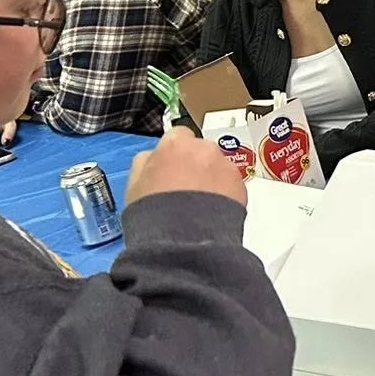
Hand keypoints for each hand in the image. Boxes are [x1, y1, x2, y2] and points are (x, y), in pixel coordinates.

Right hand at [125, 126, 246, 207]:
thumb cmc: (154, 214)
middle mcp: (205, 149)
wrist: (183, 240)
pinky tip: (212, 212)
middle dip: (195, 165)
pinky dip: (225, 194)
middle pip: (201, 151)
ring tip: (199, 205)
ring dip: (212, 179)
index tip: (172, 166)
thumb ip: (144, 163)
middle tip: (186, 189)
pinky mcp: (240, 186)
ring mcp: (225, 167)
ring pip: (218, 167)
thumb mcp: (134, 185)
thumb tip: (152, 157)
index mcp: (175, 145)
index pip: (178, 135)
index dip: (174, 152)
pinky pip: (232, 185)